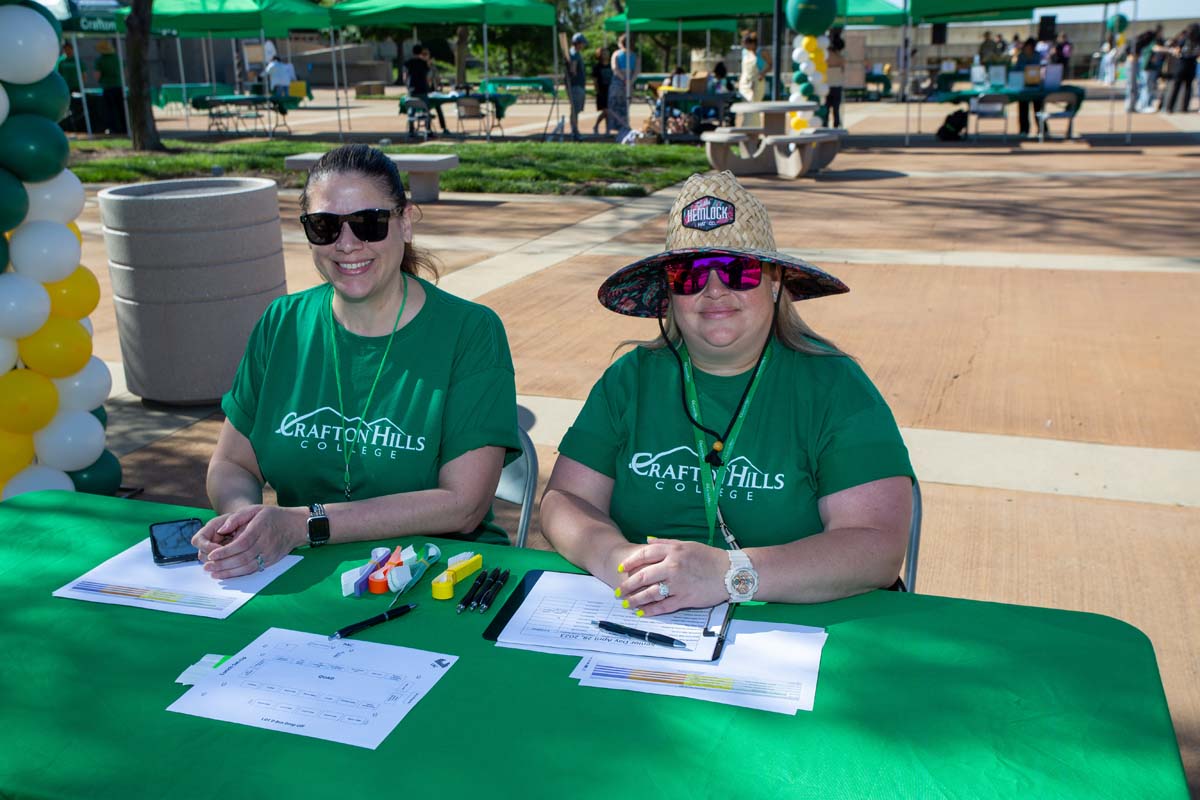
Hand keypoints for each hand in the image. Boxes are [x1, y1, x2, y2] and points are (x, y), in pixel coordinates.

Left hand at [194, 505, 305, 579]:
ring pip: (247, 567)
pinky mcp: (271, 561)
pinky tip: (228, 575)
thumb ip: (236, 517)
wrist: (297, 526)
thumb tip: (220, 529)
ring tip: (214, 574)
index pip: (241, 543)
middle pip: (242, 558)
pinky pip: (253, 570)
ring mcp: (269, 554)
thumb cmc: (274, 516)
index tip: (211, 555)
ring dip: (229, 572)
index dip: (226, 551)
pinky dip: (239, 574)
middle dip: (223, 564)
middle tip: (207, 567)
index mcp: (260, 529)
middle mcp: (265, 543)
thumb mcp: (255, 509)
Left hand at [614, 540, 728, 615]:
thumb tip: (647, 541)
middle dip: (628, 585)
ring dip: (635, 600)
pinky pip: (663, 606)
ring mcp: (678, 584)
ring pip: (650, 593)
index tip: (621, 569)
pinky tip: (642, 612)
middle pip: (643, 576)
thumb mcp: (687, 544)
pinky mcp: (685, 598)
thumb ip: (666, 543)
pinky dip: (651, 610)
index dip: (630, 563)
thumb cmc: (709, 557)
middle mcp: (673, 566)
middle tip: (619, 590)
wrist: (730, 572)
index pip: (645, 555)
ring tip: (626, 603)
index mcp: (673, 551)